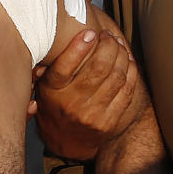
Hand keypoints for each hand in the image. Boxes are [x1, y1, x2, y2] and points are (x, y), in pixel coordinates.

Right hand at [32, 27, 137, 159]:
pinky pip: (126, 90)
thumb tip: (49, 43)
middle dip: (108, 45)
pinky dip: (130, 71)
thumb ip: (44, 67)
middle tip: (108, 35)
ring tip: (118, 44)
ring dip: (121, 55)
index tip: (89, 32)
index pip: (64, 67)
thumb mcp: (42, 86)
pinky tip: (127, 60)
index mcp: (53, 92)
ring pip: (116, 76)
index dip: (79, 47)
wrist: (66, 141)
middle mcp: (72, 104)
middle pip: (98, 68)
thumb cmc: (54, 104)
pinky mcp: (109, 121)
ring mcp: (93, 115)